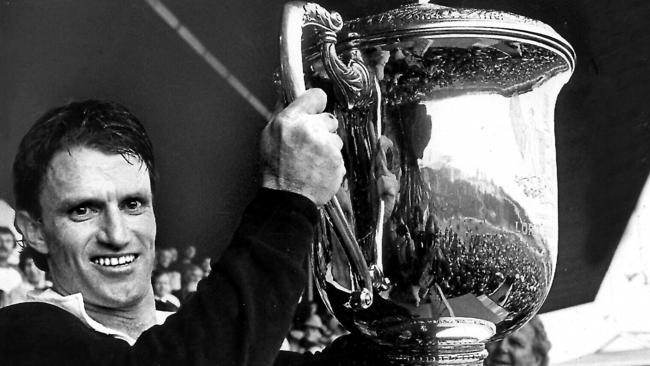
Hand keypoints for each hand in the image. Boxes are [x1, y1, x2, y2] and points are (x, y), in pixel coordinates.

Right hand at [260, 88, 344, 205]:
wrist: (288, 197)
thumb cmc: (276, 168)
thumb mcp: (269, 136)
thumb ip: (283, 115)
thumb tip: (292, 97)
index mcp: (290, 119)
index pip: (316, 96)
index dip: (317, 103)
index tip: (316, 109)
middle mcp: (309, 128)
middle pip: (330, 118)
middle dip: (323, 130)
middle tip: (310, 145)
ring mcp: (325, 144)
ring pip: (336, 139)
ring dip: (328, 148)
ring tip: (313, 161)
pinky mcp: (337, 159)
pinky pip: (339, 155)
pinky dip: (332, 163)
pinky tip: (319, 170)